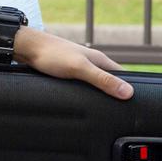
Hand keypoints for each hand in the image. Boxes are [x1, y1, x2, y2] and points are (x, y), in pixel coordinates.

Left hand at [15, 27, 133, 99]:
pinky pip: (83, 85)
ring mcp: (80, 66)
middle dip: (114, 94)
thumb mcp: (79, 69)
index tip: (134, 106)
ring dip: (100, 94)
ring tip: (103, 110)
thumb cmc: (52, 55)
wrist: (27, 47)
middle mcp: (92, 62)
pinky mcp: (68, 72)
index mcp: (100, 60)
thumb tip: (128, 92)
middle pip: (110, 81)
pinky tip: (83, 102)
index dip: (129, 90)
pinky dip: (87, 94)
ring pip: (96, 83)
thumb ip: (102, 79)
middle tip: (118, 113)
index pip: (123, 76)